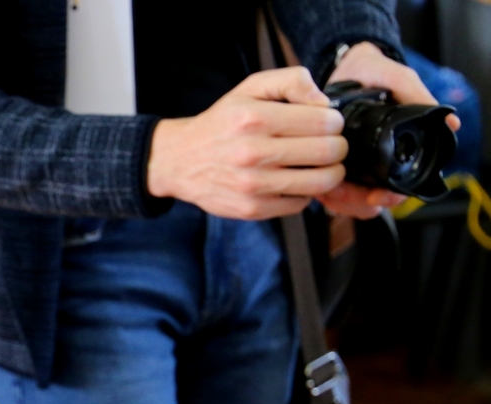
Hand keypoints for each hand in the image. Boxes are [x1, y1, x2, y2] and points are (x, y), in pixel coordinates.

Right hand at [146, 66, 346, 219]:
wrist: (180, 161)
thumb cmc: (221, 123)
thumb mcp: (249, 88)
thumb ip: (291, 80)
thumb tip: (324, 101)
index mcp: (254, 118)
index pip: (324, 121)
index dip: (334, 121)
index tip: (327, 123)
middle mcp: (252, 152)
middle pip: (328, 152)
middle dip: (337, 146)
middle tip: (329, 144)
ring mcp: (252, 185)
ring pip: (321, 182)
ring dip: (330, 172)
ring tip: (320, 164)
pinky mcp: (251, 208)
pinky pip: (300, 204)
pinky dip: (304, 193)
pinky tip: (293, 181)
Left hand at [319, 42, 459, 218]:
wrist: (346, 65)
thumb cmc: (378, 73)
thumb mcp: (401, 82)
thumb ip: (421, 101)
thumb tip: (451, 123)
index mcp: (395, 149)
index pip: (396, 187)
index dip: (390, 196)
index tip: (378, 196)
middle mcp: (373, 162)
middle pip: (369, 201)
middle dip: (359, 203)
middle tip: (346, 193)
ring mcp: (350, 166)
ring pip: (347, 201)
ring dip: (340, 201)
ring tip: (331, 189)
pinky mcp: (326, 165)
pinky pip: (326, 192)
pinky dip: (323, 193)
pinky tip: (318, 183)